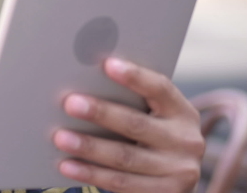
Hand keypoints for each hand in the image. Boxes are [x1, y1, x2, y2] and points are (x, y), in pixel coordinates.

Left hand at [52, 58, 203, 192]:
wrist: (174, 179)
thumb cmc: (151, 134)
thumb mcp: (154, 116)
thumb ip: (131, 101)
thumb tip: (85, 82)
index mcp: (183, 112)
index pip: (160, 88)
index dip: (135, 76)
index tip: (107, 64)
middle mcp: (186, 141)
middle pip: (137, 124)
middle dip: (101, 113)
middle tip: (70, 103)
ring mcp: (177, 172)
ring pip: (125, 157)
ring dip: (89, 147)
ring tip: (60, 137)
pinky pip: (120, 183)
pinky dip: (90, 173)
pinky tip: (66, 165)